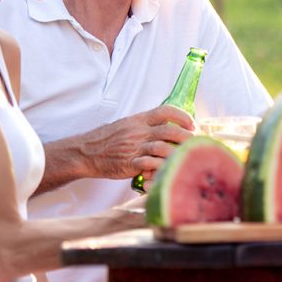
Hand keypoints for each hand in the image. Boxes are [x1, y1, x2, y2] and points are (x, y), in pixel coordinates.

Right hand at [72, 105, 194, 180]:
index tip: (192, 124)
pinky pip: (150, 165)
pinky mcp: (129, 164)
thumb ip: (146, 124)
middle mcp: (138, 132)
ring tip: (186, 158)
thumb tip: (168, 126)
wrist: (86, 152)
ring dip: (178, 154)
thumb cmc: (108, 139)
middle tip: (195, 144)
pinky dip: (162, 168)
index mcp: (139, 120)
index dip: (182, 116)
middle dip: (187, 138)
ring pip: (163, 148)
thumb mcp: (127, 125)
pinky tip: (169, 170)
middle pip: (170, 131)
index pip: (165, 111)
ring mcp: (134, 148)